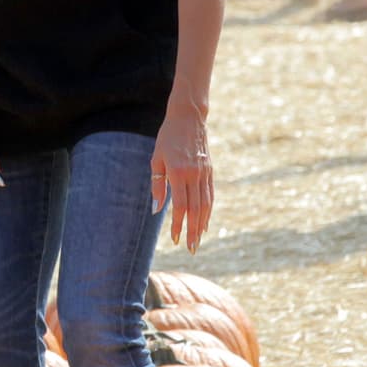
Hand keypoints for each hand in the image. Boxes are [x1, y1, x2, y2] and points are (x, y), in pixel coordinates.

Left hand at [150, 103, 212, 252]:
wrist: (189, 118)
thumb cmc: (167, 138)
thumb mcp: (156, 159)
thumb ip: (157, 185)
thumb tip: (156, 210)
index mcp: (178, 172)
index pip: (179, 205)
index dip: (177, 224)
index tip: (174, 239)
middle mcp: (194, 175)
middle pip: (194, 209)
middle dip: (192, 231)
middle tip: (190, 249)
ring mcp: (205, 173)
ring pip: (205, 204)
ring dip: (201, 224)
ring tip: (197, 240)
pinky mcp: (210, 171)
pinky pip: (210, 195)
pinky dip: (208, 211)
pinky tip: (204, 222)